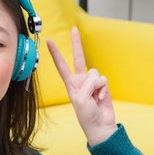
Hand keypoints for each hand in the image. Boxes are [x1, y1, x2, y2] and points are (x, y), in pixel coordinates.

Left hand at [47, 27, 117, 146]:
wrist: (100, 125)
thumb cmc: (86, 115)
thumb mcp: (80, 99)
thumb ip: (87, 84)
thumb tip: (96, 77)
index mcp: (70, 83)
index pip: (62, 65)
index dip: (56, 53)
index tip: (49, 41)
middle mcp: (80, 80)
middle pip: (79, 58)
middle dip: (76, 43)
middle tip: (74, 29)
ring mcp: (92, 82)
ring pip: (95, 72)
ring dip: (95, 85)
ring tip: (94, 98)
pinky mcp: (103, 85)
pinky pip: (104, 80)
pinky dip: (103, 89)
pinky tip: (101, 98)